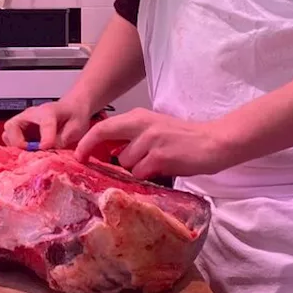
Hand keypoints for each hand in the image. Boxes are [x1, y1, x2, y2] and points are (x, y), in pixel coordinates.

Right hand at [3, 98, 93, 149]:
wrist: (72, 109)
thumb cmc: (74, 115)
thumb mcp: (76, 127)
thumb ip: (63, 139)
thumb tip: (48, 151)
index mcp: (48, 111)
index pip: (44, 123)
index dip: (46, 137)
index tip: (47, 147)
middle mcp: (31, 115)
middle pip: (11, 127)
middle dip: (19, 143)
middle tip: (33, 152)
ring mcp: (24, 123)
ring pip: (8, 135)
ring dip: (16, 147)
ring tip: (32, 153)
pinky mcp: (22, 132)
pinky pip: (11, 142)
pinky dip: (18, 150)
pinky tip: (32, 154)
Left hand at [74, 108, 241, 179]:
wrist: (215, 142)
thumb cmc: (185, 139)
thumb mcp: (155, 130)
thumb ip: (133, 138)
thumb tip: (110, 152)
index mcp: (140, 117)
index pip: (104, 125)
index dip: (87, 140)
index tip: (78, 153)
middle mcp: (142, 125)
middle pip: (105, 134)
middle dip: (92, 149)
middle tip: (86, 162)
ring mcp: (151, 140)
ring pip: (125, 161)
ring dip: (134, 169)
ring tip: (153, 165)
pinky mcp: (161, 156)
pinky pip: (141, 172)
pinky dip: (148, 175)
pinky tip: (163, 169)